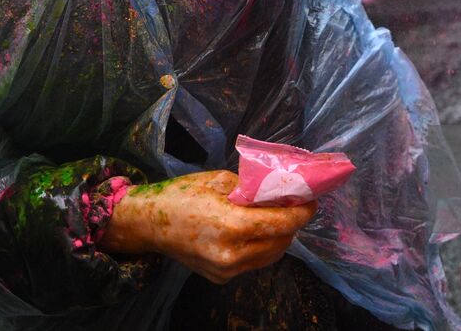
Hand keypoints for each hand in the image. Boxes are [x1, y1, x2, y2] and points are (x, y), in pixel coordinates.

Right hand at [99, 170, 316, 282]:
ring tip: (277, 217)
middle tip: (294, 205)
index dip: (302, 212)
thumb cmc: (182, 194)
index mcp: (232, 226)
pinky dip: (262, 247)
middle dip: (293, 223)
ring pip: (270, 256)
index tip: (312, 201)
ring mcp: (226, 270)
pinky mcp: (221, 278)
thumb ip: (253, 189)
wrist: (148, 224)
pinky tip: (256, 231)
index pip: (282, 223)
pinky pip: (253, 263)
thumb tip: (279, 191)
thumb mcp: (220, 180)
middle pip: (281, 242)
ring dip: (279, 237)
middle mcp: (232, 254)